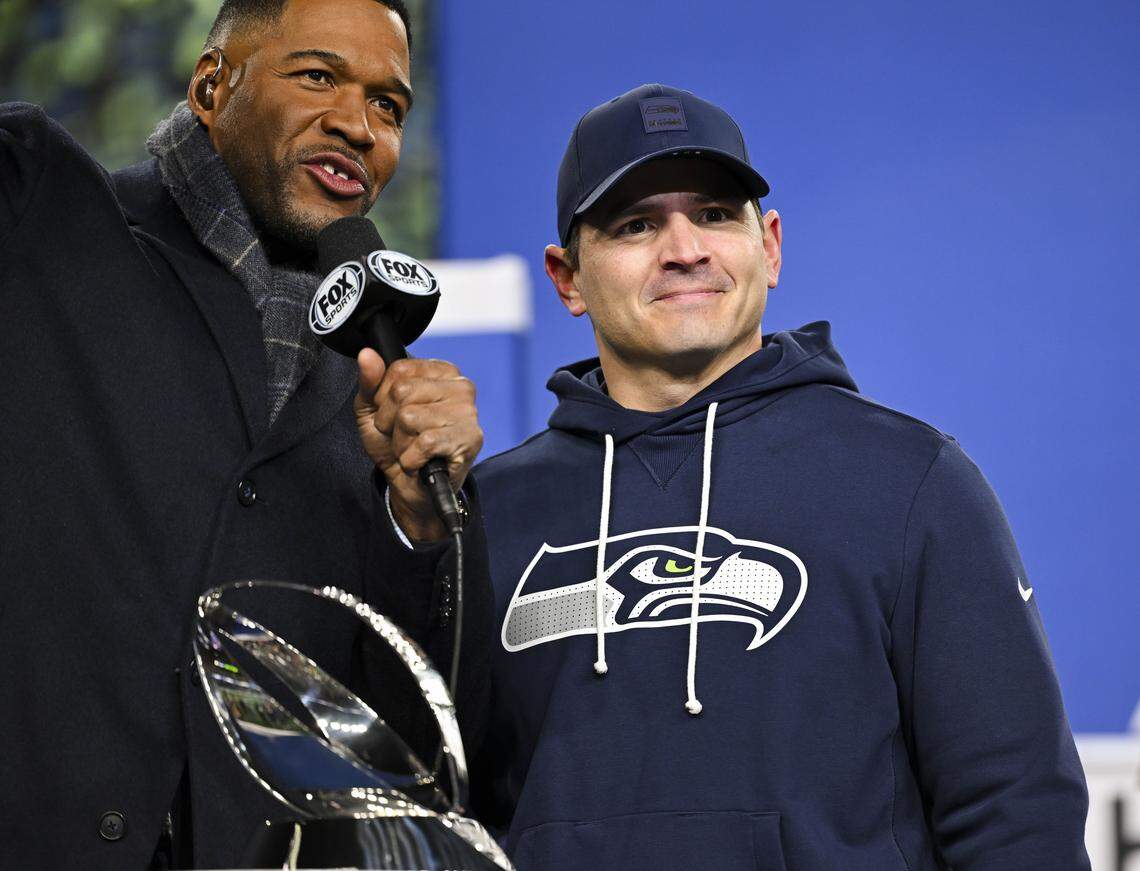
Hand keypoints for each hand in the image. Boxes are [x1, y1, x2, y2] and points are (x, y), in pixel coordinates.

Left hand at [356, 349, 482, 540]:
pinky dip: (412, 458)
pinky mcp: (471, 440)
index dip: (383, 398)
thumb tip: (366, 354)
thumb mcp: (373, 409)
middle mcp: (461, 386)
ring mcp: (469, 413)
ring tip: (413, 449)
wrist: (410, 486)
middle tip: (403, 435)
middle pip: (402, 392)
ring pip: (410, 418)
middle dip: (390, 421)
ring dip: (401, 443)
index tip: (393, 414)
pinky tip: (421, 461)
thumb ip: (370, 381)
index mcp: (442, 371)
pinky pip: (424, 442)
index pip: (398, 370)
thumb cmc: (397, 443)